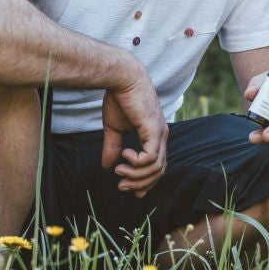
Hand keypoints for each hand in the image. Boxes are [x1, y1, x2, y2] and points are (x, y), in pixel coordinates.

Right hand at [101, 64, 168, 196]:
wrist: (122, 78)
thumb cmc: (119, 98)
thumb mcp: (114, 128)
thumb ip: (113, 147)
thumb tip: (107, 166)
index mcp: (154, 136)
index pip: (157, 166)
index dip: (146, 182)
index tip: (131, 190)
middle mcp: (161, 136)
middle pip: (159, 172)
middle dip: (140, 184)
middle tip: (122, 185)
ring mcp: (160, 134)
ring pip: (155, 168)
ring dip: (136, 175)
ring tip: (119, 169)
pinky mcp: (154, 130)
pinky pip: (150, 158)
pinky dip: (137, 163)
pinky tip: (125, 155)